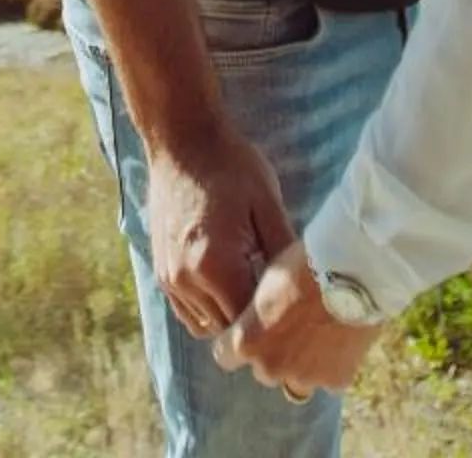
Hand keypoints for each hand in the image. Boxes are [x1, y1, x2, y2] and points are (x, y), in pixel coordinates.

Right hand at [144, 127, 292, 337]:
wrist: (182, 140)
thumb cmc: (230, 166)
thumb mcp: (267, 203)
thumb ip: (284, 252)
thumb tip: (310, 286)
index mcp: (215, 265)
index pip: (251, 323)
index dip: (276, 322)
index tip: (296, 310)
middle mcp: (186, 280)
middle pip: (229, 330)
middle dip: (255, 324)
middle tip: (282, 304)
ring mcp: (169, 279)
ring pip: (206, 327)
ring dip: (231, 319)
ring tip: (255, 292)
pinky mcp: (161, 273)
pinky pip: (188, 313)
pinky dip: (210, 311)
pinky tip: (231, 285)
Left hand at [213, 241, 379, 397]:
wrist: (352, 269)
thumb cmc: (304, 264)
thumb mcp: (267, 281)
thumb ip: (257, 311)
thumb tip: (257, 315)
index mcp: (246, 341)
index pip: (225, 356)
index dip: (237, 344)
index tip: (251, 332)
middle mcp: (270, 366)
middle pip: (264, 371)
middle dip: (275, 355)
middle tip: (293, 329)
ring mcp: (304, 377)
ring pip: (297, 381)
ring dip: (304, 365)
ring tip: (322, 334)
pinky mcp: (336, 379)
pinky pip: (330, 379)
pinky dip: (335, 365)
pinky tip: (343, 339)